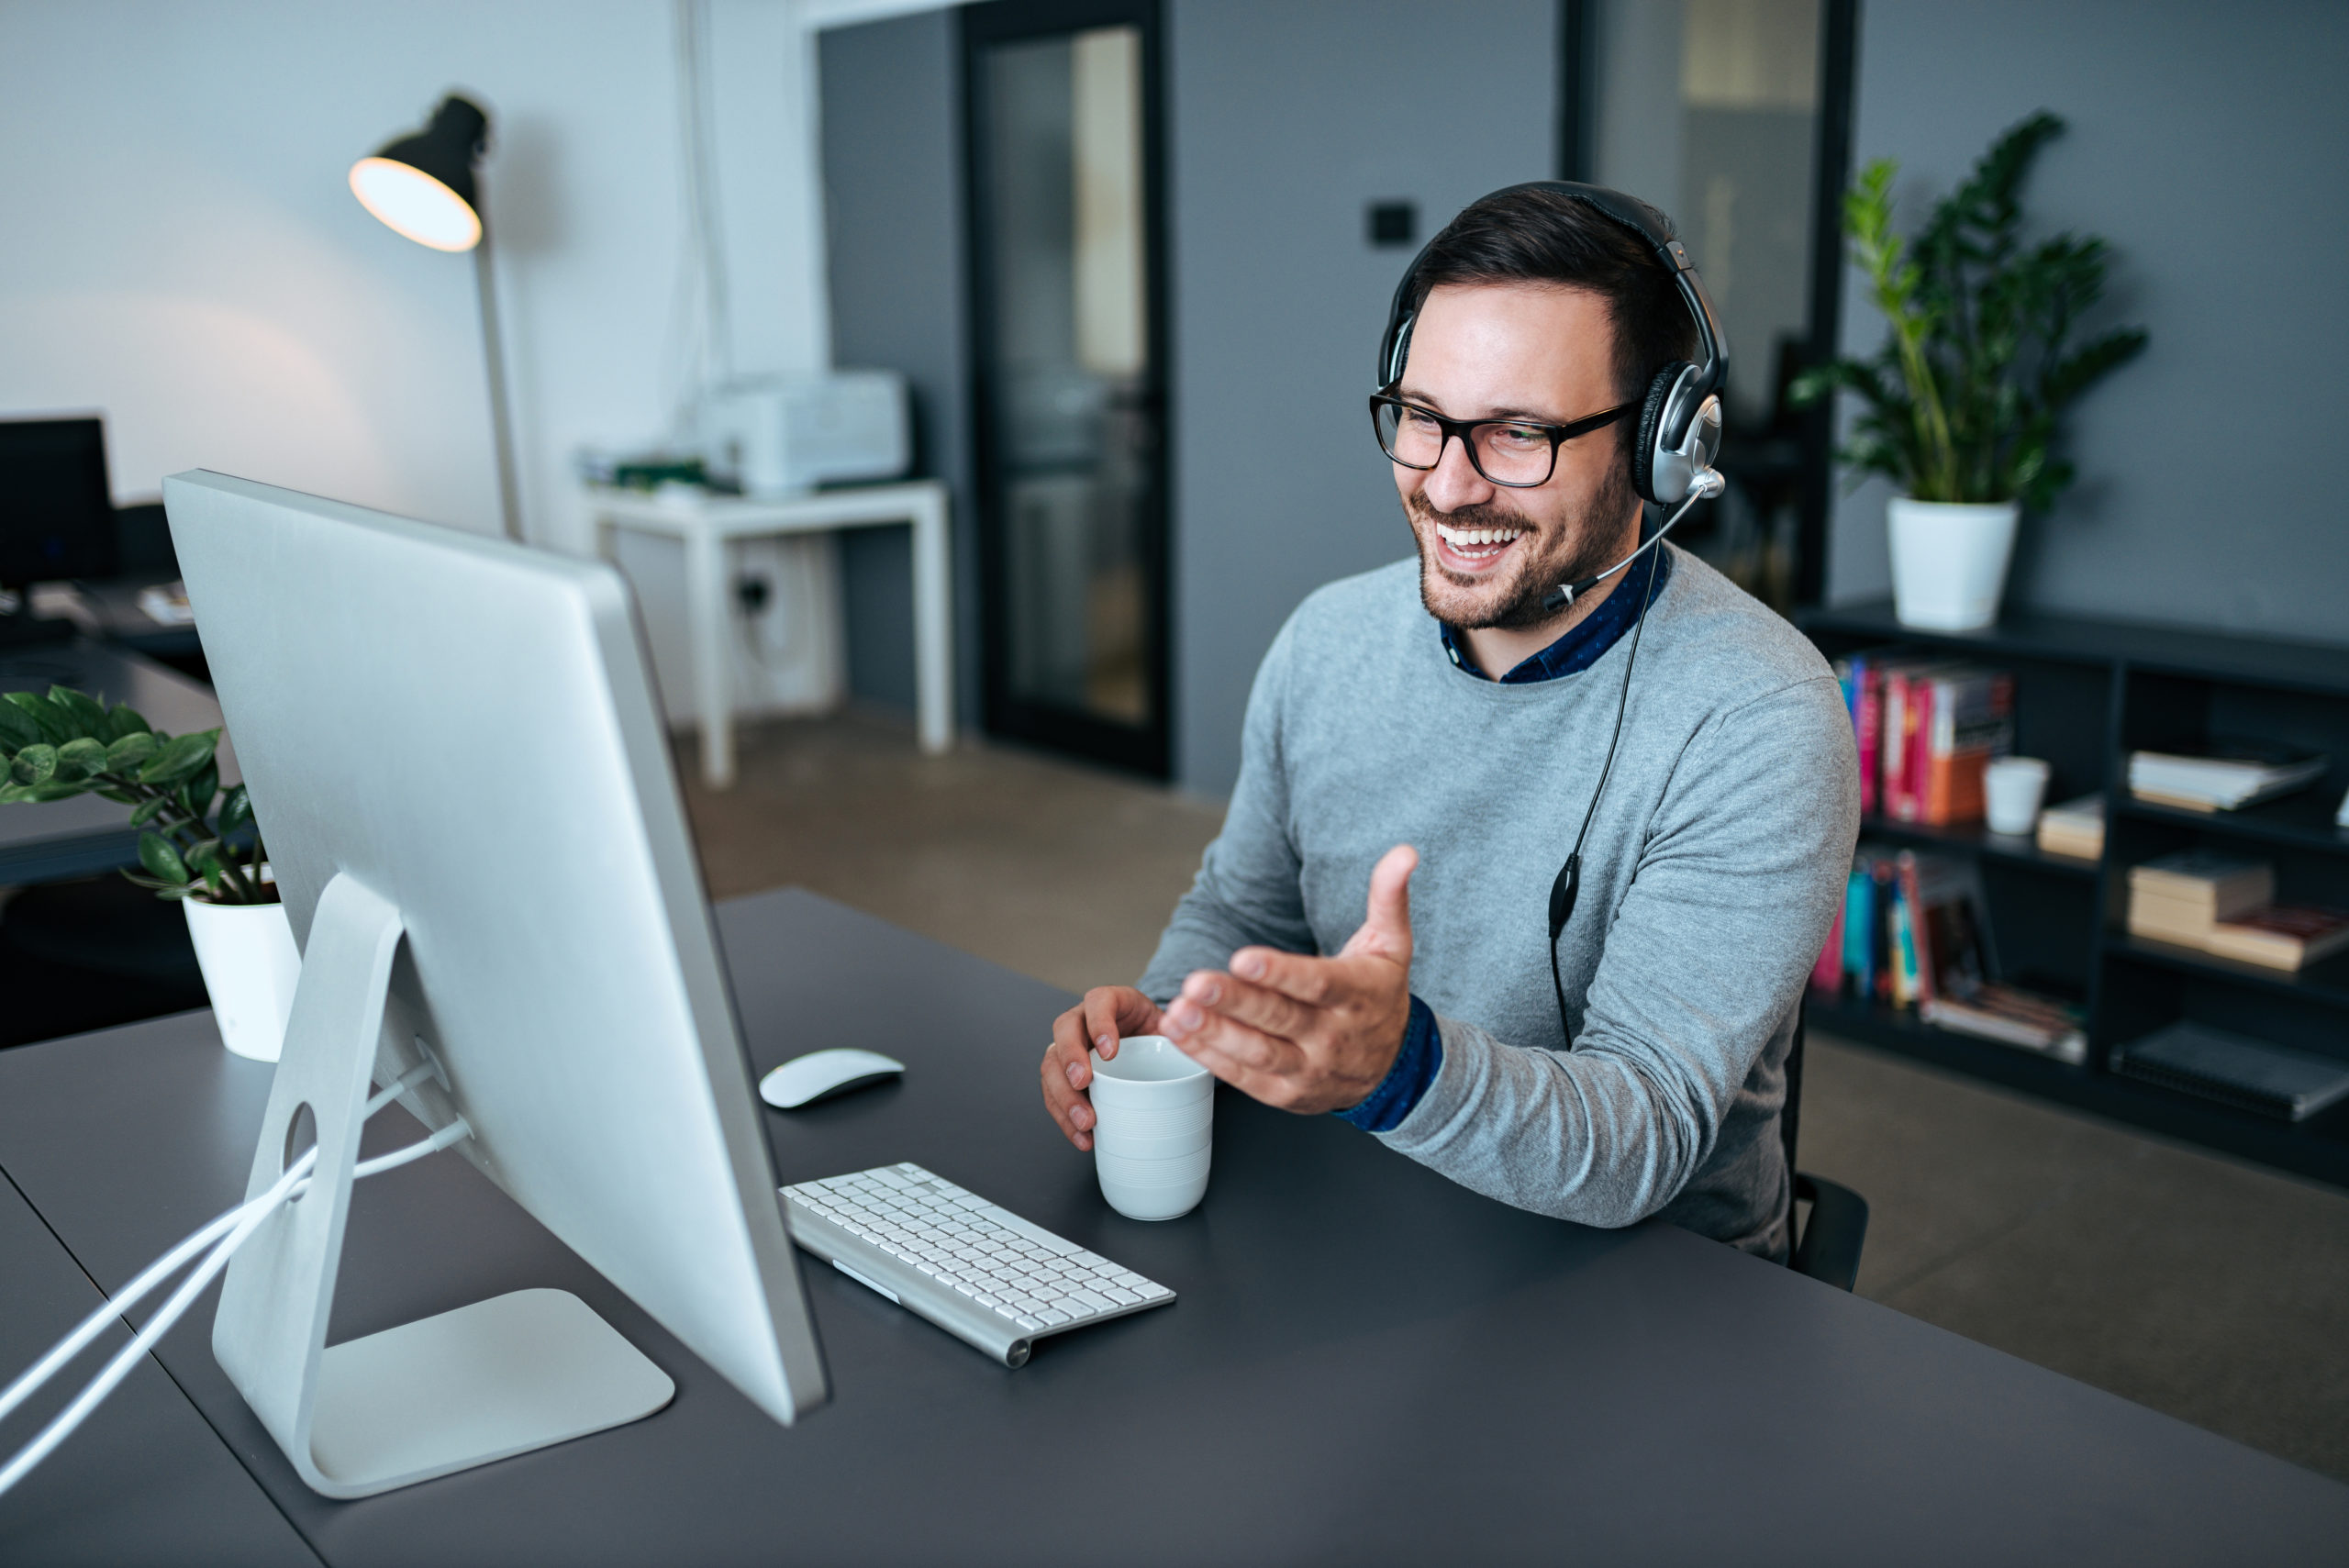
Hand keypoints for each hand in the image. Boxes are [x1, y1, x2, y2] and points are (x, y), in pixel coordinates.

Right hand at [1040, 986, 1166, 1151]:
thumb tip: (1191, 1058)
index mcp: (1111, 1001)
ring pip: (1051, 1065)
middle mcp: (1083, 1020)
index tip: (1109, 1052)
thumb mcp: (1169, 1027)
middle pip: (1064, 1031)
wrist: (1147, 1048)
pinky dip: (1065, 1118)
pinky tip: (1082, 1137)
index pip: (1098, 1001)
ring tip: (1086, 1122)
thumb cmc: (1156, 1035)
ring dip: (1065, 1096)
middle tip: (1084, 1083)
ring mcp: (1070, 1047)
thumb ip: (1176, 1037)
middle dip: (1070, 1059)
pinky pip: (1054, 1094)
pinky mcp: (1064, 1075)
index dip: (1099, 1023)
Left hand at [1161, 845, 1418, 1114]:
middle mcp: (1332, 1037)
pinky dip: (1208, 1056)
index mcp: (1356, 995)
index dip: (1279, 973)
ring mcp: (1309, 1069)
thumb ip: (1389, 897)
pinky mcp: (1286, 1094)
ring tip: (1179, 1011)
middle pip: (1279, 1019)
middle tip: (1196, 984)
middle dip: (1234, 1002)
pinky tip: (1179, 1032)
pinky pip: (1243, 1077)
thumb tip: (1404, 853)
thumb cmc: (1381, 997)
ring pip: (1257, 1053)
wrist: (1394, 1069)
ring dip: (1213, 1034)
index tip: (1242, 957)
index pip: (1316, 984)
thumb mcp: (1393, 945)